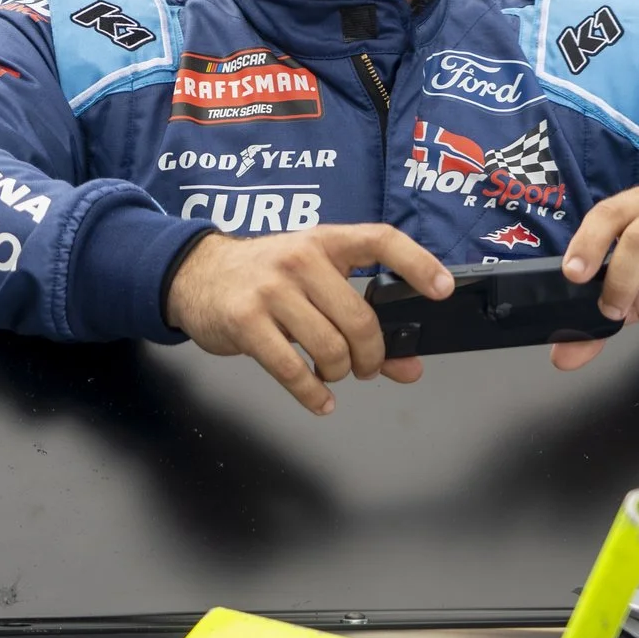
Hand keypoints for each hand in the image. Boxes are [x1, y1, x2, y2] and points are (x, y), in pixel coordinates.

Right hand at [164, 226, 452, 414]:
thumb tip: (409, 365)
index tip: (443, 290)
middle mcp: (299, 259)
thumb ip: (361, 319)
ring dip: (340, 373)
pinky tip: (319, 398)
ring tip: (333, 374)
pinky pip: (293, 370)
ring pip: (330, 348)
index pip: (379, 239)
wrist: (195, 274)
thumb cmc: (263, 277)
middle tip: (364, 366)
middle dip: (371, 356)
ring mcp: (270, 290)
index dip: (417, 263)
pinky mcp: (246, 322)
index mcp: (323, 242)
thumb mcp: (312, 284)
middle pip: (360, 319)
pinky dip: (313, 394)